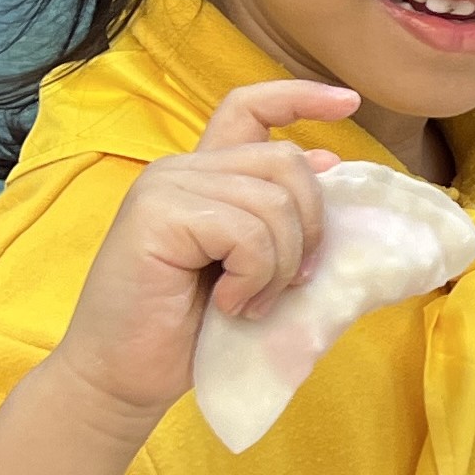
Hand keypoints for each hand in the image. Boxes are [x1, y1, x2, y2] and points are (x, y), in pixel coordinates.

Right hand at [45, 80, 354, 435]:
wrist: (125, 378)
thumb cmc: (192, 332)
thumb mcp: (255, 268)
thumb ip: (280, 217)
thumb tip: (327, 162)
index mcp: (204, 175)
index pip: (249, 106)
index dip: (301, 96)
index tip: (350, 103)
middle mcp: (181, 170)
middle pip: (285, 163)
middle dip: (309, 229)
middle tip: (289, 284)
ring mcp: (165, 187)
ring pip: (273, 202)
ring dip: (279, 266)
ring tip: (248, 303)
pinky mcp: (157, 214)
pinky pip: (247, 232)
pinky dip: (254, 278)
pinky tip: (227, 305)